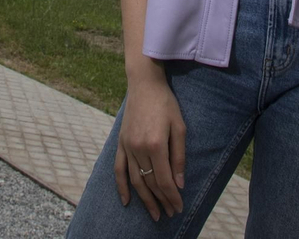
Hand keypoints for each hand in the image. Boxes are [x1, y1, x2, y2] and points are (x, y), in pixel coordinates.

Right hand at [115, 73, 185, 220]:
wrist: (144, 84)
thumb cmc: (166, 104)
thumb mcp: (179, 127)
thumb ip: (179, 157)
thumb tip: (179, 184)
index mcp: (156, 145)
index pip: (164, 180)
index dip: (172, 196)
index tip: (178, 207)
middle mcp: (139, 149)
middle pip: (150, 183)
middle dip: (161, 201)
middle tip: (170, 214)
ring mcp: (127, 146)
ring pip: (135, 180)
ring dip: (145, 199)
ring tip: (154, 213)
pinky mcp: (120, 143)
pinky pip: (119, 169)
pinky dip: (121, 187)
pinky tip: (127, 201)